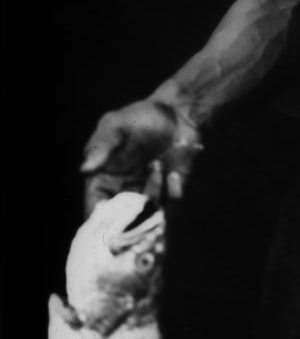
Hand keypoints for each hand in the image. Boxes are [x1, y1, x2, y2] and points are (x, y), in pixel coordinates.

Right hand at [80, 99, 202, 215]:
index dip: (99, 223)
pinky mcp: (172, 194)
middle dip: (131, 221)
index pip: (95, 212)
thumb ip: (101, 147)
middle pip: (122, 225)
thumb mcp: (115, 126)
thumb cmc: (139, 117)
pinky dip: (174, 195)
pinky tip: (174, 173)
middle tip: (139, 204)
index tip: (108, 223)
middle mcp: (124, 194)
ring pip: (149, 219)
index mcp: (102, 182)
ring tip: (158, 165)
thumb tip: (84, 169)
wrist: (176, 113)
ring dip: (155, 198)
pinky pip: (173, 208)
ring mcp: (149, 196)